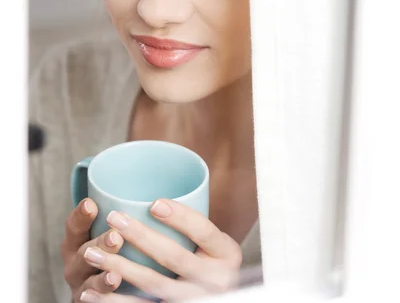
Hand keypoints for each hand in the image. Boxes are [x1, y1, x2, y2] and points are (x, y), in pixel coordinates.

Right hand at [61, 198, 125, 301]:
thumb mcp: (109, 232)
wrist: (108, 293)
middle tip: (115, 237)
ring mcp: (82, 287)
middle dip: (99, 245)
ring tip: (114, 276)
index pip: (75, 226)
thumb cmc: (112, 251)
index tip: (91, 203)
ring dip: (101, 279)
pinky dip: (105, 302)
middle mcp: (76, 264)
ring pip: (89, 283)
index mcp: (78, 242)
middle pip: (83, 254)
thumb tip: (154, 196)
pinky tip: (115, 295)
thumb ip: (120, 218)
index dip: (81, 215)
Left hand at [79, 199, 242, 301]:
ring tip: (91, 252)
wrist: (213, 295)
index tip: (154, 203)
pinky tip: (90, 293)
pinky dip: (113, 302)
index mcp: (226, 253)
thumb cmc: (207, 260)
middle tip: (113, 218)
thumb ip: (194, 224)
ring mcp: (195, 299)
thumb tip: (152, 190)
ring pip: (152, 284)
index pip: (203, 230)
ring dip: (118, 267)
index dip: (180, 216)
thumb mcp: (214, 243)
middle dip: (140, 236)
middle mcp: (215, 280)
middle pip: (173, 256)